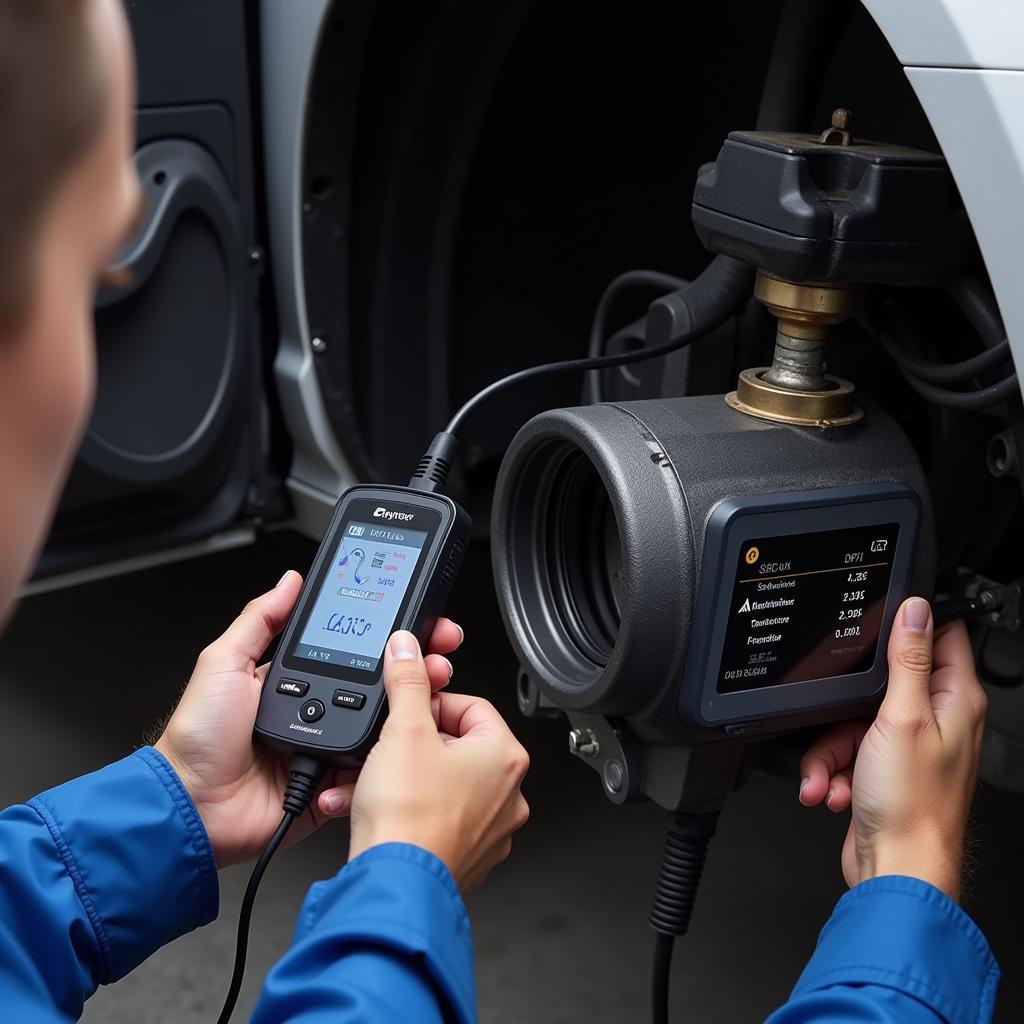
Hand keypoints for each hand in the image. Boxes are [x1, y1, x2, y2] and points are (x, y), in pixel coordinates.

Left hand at [155, 571, 463, 866]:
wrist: (192, 805)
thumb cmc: (197, 737)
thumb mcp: (224, 663)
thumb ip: (260, 620)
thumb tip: (288, 581)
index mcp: (294, 678)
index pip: (350, 649)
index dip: (384, 636)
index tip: (414, 620)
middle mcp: (314, 709)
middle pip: (377, 684)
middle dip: (415, 667)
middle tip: (437, 653)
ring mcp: (325, 746)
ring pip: (382, 724)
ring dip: (411, 707)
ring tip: (431, 690)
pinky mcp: (331, 784)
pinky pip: (369, 770)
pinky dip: (388, 758)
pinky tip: (400, 738)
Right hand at [342, 630, 529, 892]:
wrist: (393, 884)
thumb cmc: (409, 816)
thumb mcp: (403, 730)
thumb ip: (407, 681)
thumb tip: (408, 650)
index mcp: (505, 756)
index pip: (471, 706)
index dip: (432, 703)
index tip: (406, 710)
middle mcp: (507, 795)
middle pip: (455, 747)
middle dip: (410, 745)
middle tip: (385, 747)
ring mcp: (488, 831)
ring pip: (439, 786)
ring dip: (399, 779)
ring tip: (370, 781)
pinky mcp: (462, 858)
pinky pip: (431, 820)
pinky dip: (402, 812)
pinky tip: (371, 810)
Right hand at [798, 597, 986, 900]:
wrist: (895, 871)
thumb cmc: (912, 806)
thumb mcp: (901, 717)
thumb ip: (907, 659)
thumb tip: (916, 609)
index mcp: (955, 700)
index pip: (940, 637)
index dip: (909, 625)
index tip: (878, 626)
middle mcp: (936, 721)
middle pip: (880, 681)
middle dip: (844, 705)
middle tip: (844, 720)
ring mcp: (909, 748)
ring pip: (852, 720)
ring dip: (830, 749)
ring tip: (831, 774)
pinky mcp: (883, 772)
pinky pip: (846, 752)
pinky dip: (831, 771)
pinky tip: (832, 789)